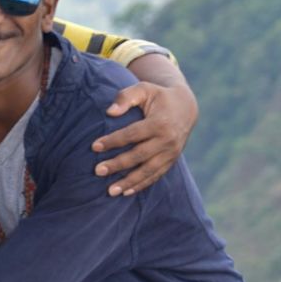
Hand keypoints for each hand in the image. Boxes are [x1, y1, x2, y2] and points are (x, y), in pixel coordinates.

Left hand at [91, 81, 197, 195]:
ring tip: (110, 191)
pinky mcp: (171, 161)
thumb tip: (109, 112)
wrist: (186, 107)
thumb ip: (126, 97)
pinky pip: (155, 175)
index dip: (113, 141)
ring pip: (147, 171)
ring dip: (128, 182)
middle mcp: (167, 140)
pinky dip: (141, 185)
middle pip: (138, 155)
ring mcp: (171, 153)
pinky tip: (125, 192)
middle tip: (97, 171)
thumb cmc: (158, 96)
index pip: (132, 134)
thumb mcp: (144, 89)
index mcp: (159, 123)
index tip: (94, 146)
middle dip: (117, 165)